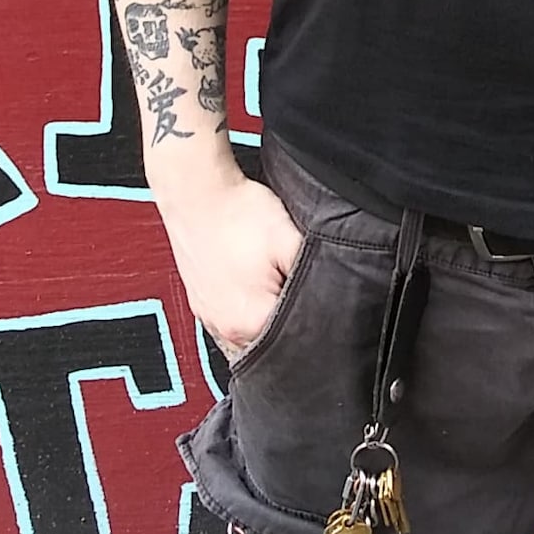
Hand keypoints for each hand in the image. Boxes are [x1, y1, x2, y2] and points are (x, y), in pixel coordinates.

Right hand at [159, 165, 304, 359]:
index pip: (298, 343)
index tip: (320, 298)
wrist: (196, 190)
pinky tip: (253, 285)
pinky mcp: (201, 305)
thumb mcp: (290, 239)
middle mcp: (226, 330)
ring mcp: (210, 319)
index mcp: (251, 322)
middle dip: (291, 322)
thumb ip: (315, 273)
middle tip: (296, 286)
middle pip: (273, 344)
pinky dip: (245, 310)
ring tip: (273, 282)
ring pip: (251, 335)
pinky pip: (231, 321)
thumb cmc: (237, 211)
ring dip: (266, 318)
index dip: (317, 320)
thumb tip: (337, 295)